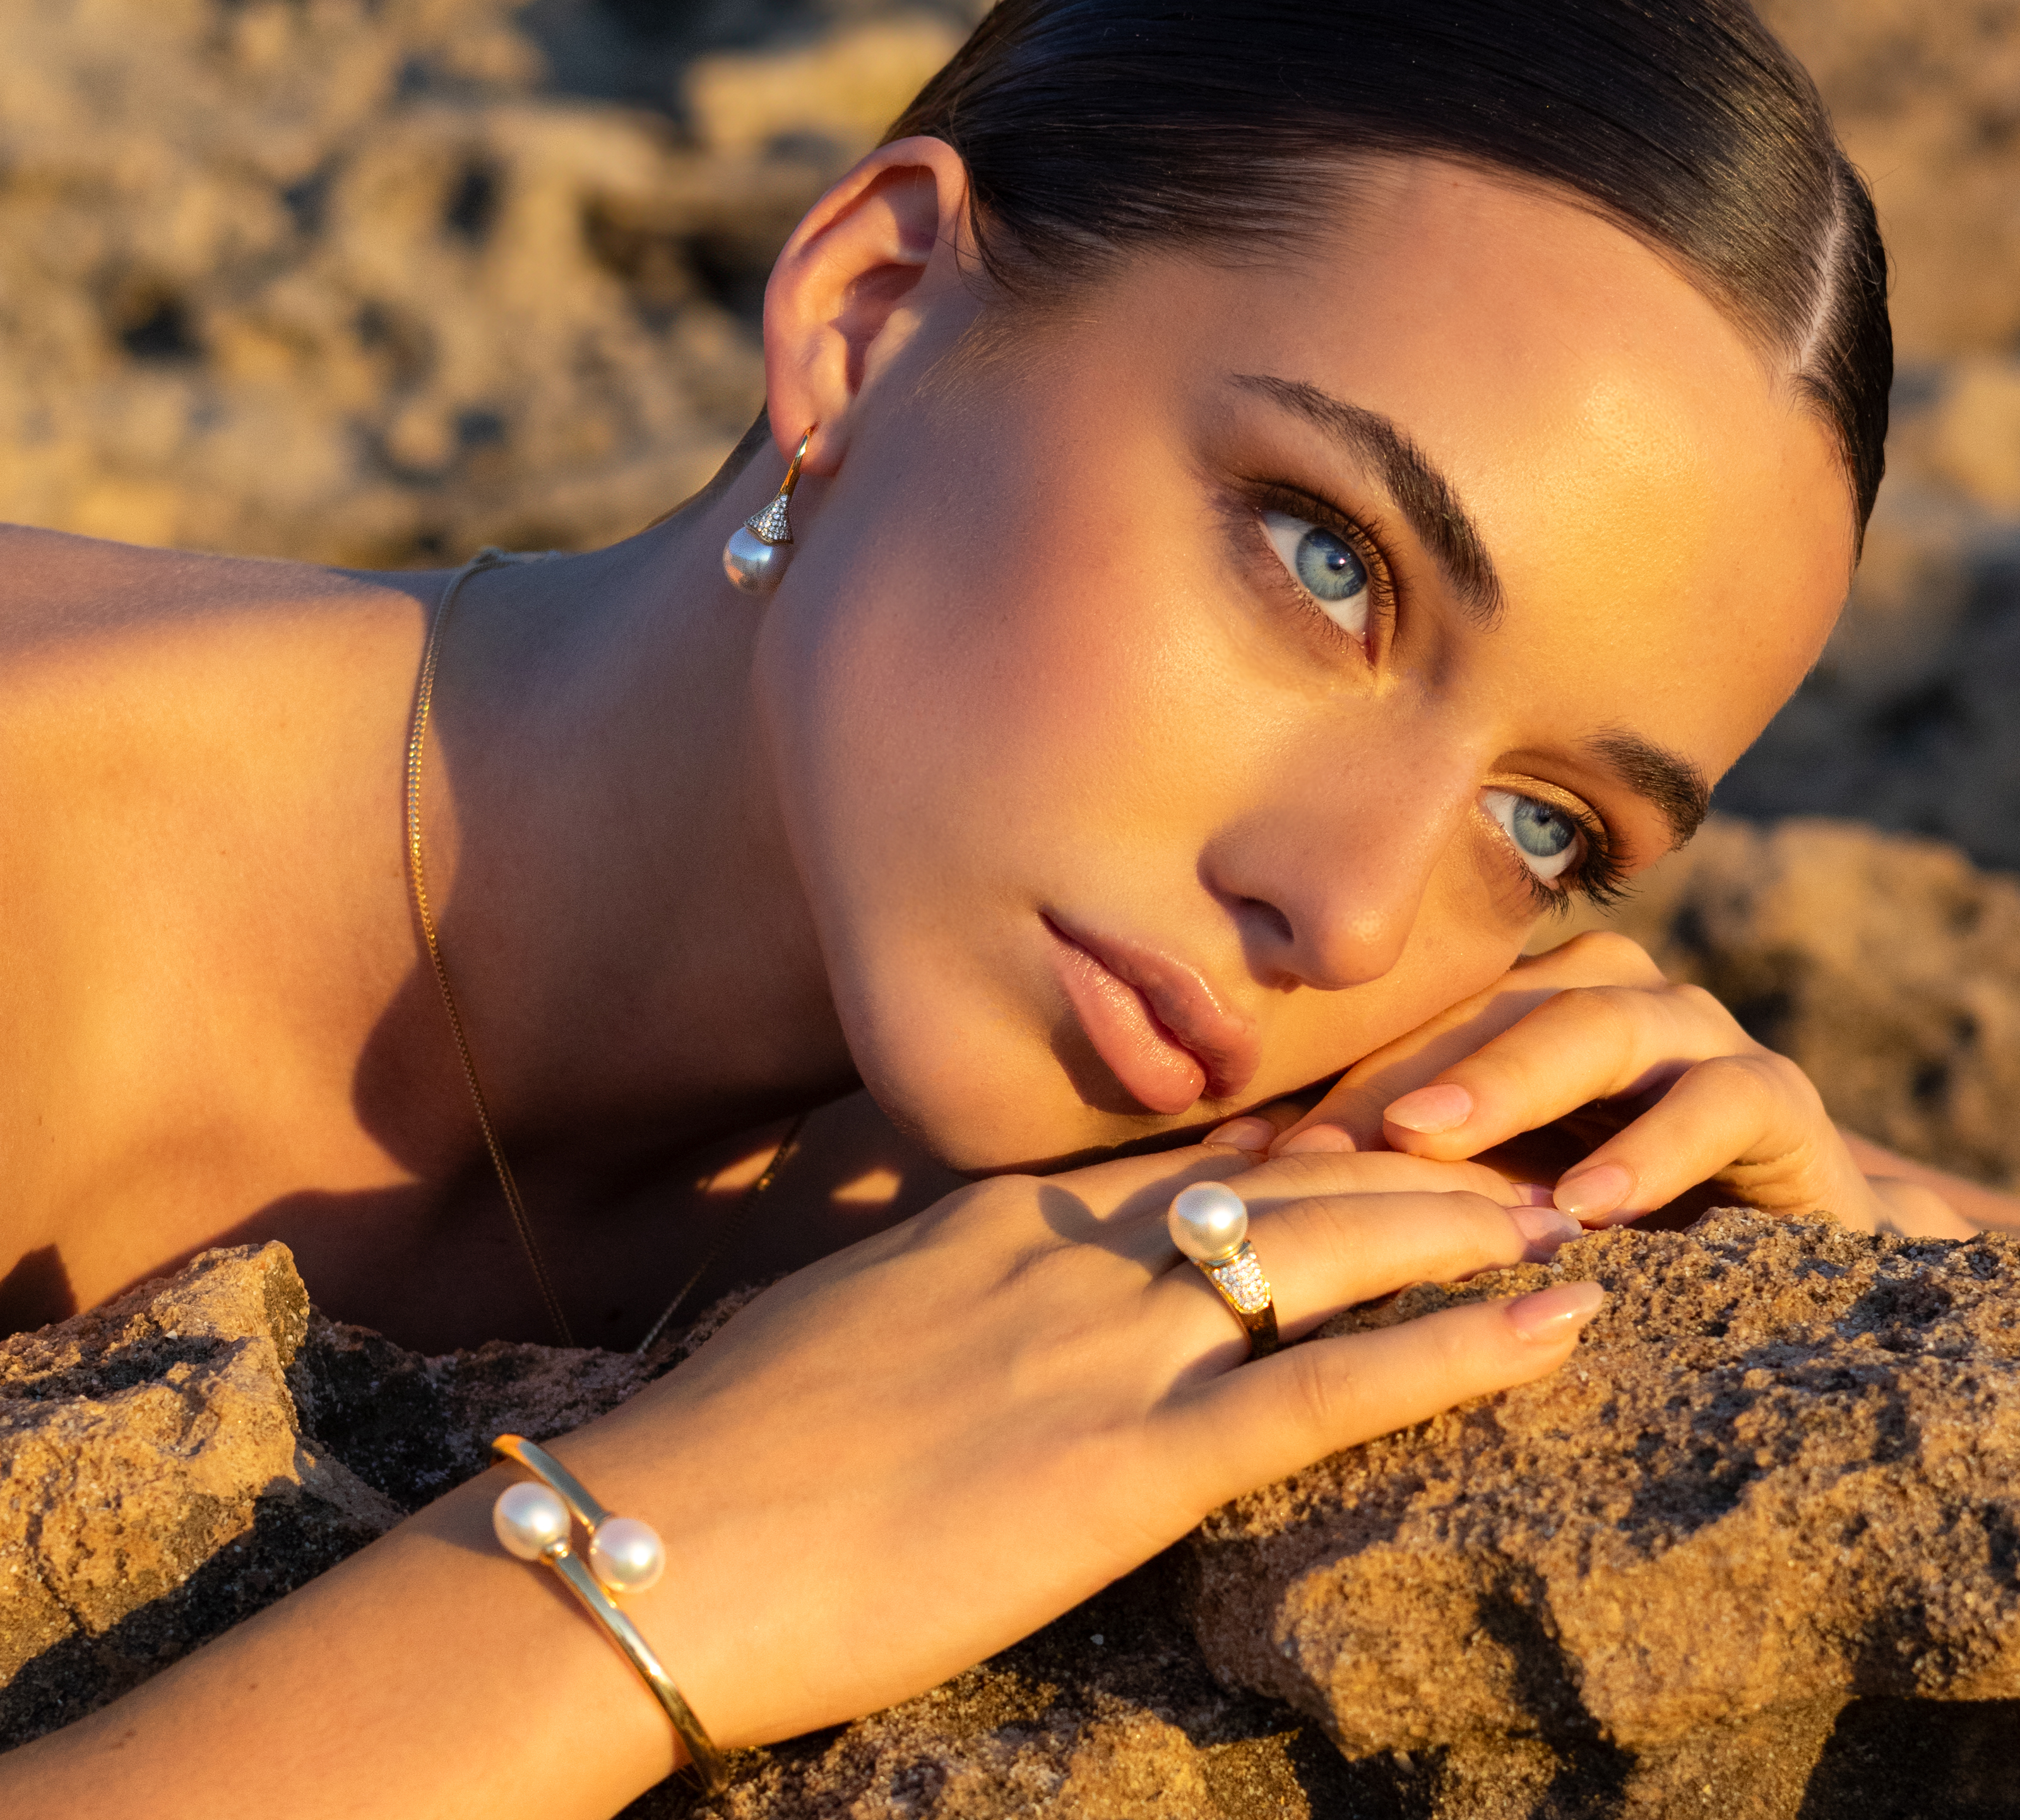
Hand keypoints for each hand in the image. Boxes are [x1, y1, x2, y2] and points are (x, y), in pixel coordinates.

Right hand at [567, 1141, 1598, 1749]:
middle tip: (1522, 1162)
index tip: (1394, 1142)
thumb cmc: (731, 1451)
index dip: (1312, 1147)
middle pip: (1290, 1180)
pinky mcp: (1129, 1459)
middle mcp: (1074, 1250)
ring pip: (1335, 1251)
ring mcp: (1107, 1343)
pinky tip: (1553, 1329)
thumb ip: (949, 1280)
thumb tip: (990, 1287)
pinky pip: (1329, 1384)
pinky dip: (1456, 1347)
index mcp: (1008, 1217)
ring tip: (1571, 1221)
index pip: (1196, 1157)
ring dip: (1467, 1231)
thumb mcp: (852, 1318)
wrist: (660, 1539)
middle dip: (1420, 1165)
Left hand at [1271, 931, 1972, 1236]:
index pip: (1417, 1028)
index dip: (1338, 1088)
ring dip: (1513, 1084)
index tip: (1259, 1158)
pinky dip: (1652, 1149)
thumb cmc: (1599, 1221)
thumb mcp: (1485, 1193)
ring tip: (1438, 1143)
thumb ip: (1384, 1167)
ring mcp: (1697, 1035)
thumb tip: (1230, 1164)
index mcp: (1525, 1005)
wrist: (1781, 1255)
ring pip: (1596, 1026)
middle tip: (1334, 1142)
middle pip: (1491, 1010)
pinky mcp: (1782, 1097)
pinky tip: (1589, 1208)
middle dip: (1407, 1078)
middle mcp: (1606, 996)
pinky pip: (1719, 1100)